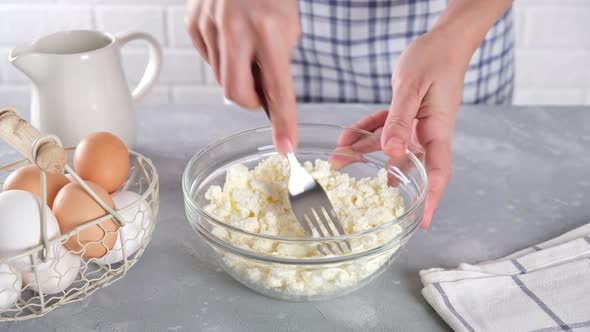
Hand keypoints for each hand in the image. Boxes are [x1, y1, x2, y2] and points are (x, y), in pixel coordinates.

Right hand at [185, 0, 300, 152]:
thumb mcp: (288, 27)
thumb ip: (277, 65)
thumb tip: (267, 99)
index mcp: (269, 31)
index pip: (278, 90)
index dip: (283, 123)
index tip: (286, 147)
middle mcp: (236, 29)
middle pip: (236, 95)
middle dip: (250, 100)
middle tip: (260, 88)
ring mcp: (209, 26)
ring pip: (221, 78)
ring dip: (237, 74)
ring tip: (247, 48)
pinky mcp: (193, 23)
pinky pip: (207, 59)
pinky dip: (221, 58)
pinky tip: (230, 38)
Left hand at [338, 29, 469, 227]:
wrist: (442, 41)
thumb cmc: (434, 59)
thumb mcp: (412, 88)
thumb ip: (400, 120)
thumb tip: (392, 151)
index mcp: (436, 131)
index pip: (437, 172)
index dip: (432, 198)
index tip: (424, 220)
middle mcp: (427, 132)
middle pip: (404, 164)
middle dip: (380, 179)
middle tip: (355, 192)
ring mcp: (416, 124)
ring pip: (387, 146)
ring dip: (362, 152)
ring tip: (336, 160)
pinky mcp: (406, 113)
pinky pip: (384, 127)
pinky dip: (366, 131)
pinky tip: (346, 137)